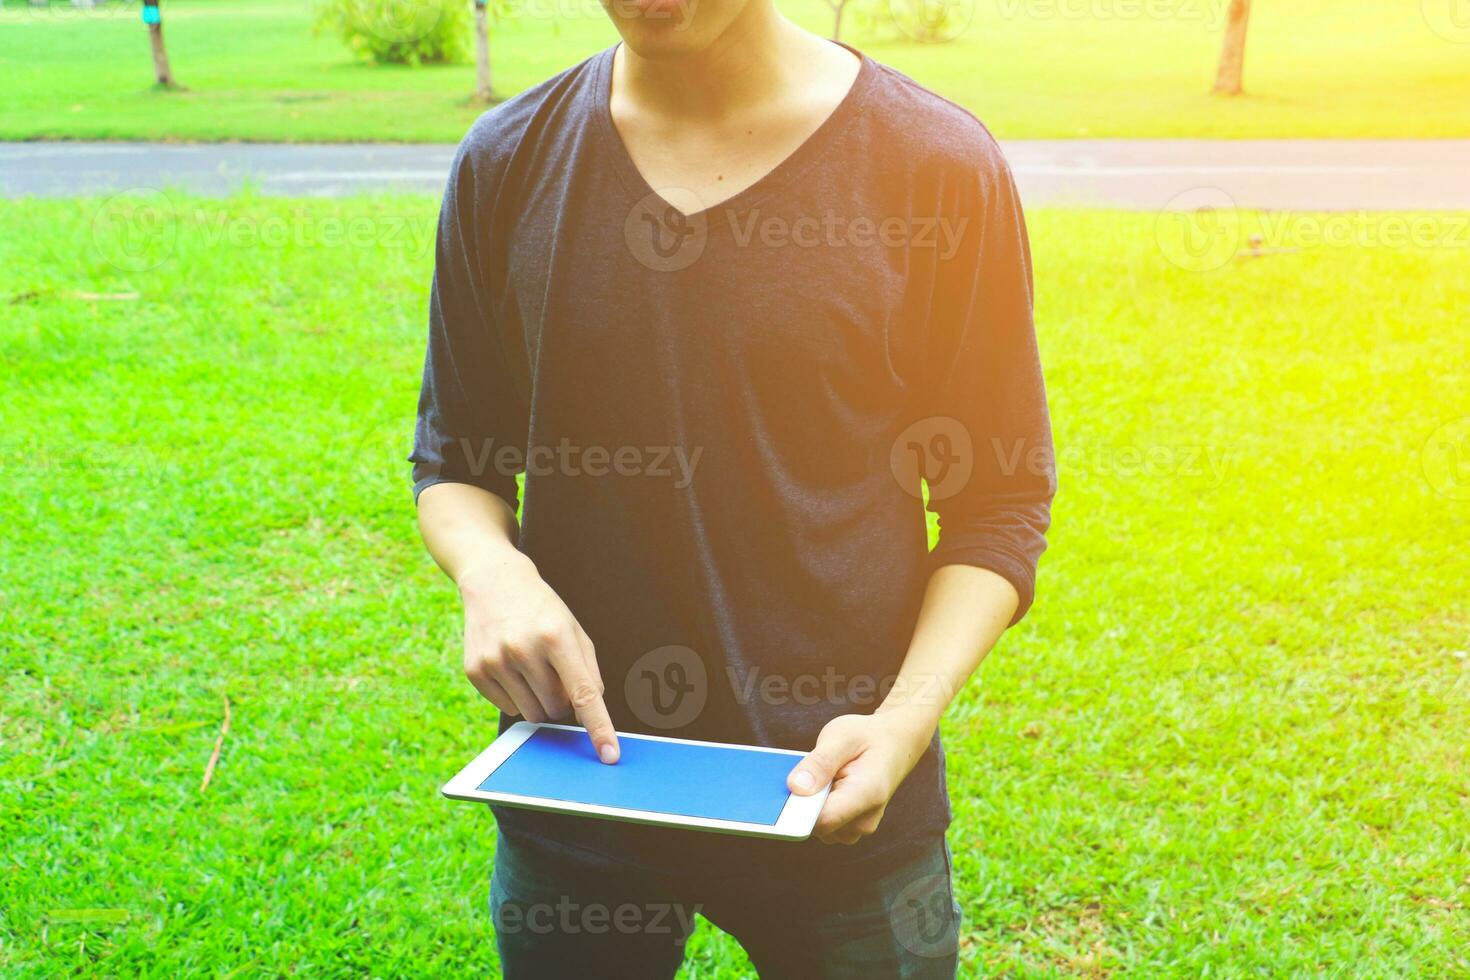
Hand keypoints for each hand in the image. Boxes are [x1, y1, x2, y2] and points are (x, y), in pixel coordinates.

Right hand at [458, 552, 619, 763]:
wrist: (494, 581)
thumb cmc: (542, 610)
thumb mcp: (574, 630)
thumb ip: (588, 672)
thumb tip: (588, 714)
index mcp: (556, 636)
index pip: (583, 693)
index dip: (599, 727)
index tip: (609, 755)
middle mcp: (523, 649)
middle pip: (556, 710)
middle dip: (562, 701)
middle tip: (553, 672)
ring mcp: (495, 660)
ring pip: (532, 715)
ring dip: (539, 702)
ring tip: (532, 668)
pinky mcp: (475, 670)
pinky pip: (507, 708)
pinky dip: (517, 697)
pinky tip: (511, 667)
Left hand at [787, 708, 936, 844]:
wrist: (895, 744)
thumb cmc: (868, 737)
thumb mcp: (842, 735)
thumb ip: (819, 762)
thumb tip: (795, 788)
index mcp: (867, 794)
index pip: (823, 820)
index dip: (798, 811)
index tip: (784, 794)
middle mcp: (865, 820)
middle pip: (816, 826)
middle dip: (804, 804)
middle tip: (809, 773)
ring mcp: (859, 827)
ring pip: (817, 828)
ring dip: (811, 805)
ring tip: (822, 777)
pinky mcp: (851, 827)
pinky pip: (823, 825)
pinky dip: (817, 808)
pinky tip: (823, 786)